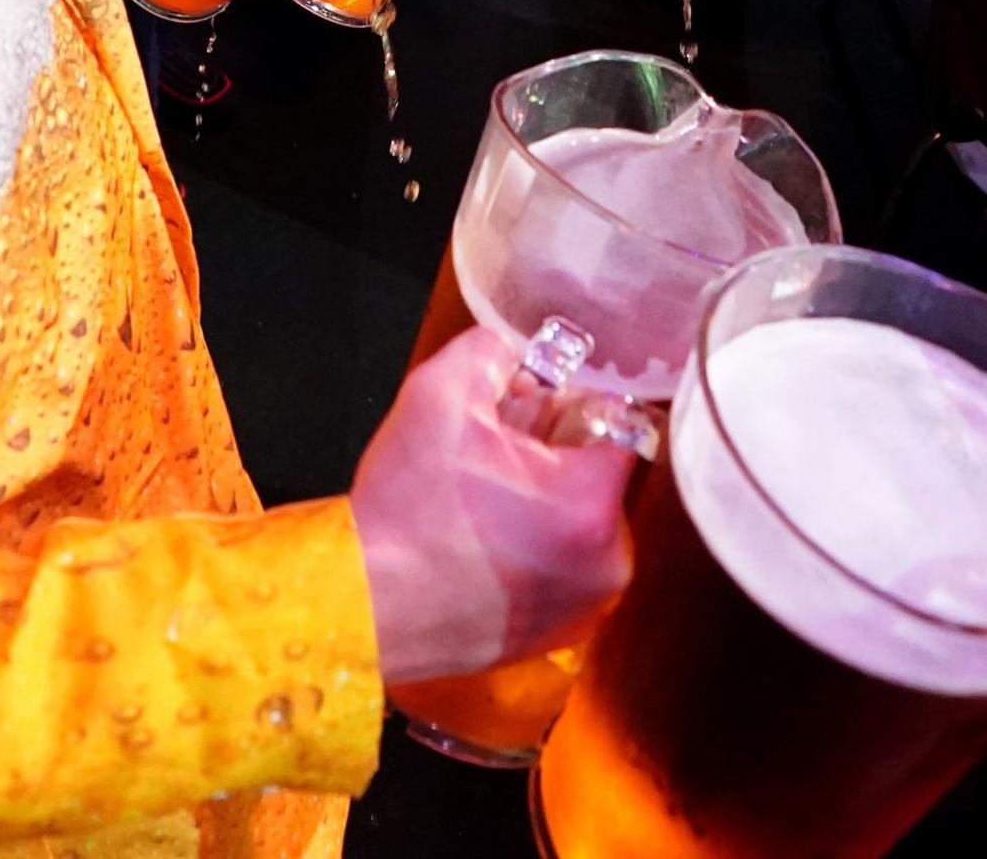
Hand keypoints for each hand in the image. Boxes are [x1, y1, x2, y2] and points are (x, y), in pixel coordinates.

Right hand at [349, 321, 640, 685]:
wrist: (366, 607)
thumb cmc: (406, 509)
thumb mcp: (438, 397)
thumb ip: (488, 352)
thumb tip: (510, 350)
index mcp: (592, 503)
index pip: (620, 424)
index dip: (574, 401)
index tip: (534, 403)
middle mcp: (609, 563)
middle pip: (600, 478)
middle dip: (555, 455)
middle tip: (495, 452)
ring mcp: (586, 607)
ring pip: (582, 526)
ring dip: (546, 506)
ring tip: (482, 502)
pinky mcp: (559, 637)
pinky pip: (564, 572)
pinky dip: (536, 553)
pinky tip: (481, 545)